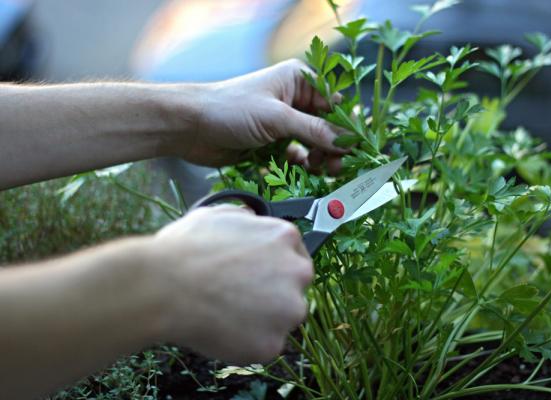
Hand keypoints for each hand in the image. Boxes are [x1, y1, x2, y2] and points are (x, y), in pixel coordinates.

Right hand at [149, 205, 312, 363]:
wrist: (165, 285)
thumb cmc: (185, 248)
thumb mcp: (217, 214)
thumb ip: (244, 218)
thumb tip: (249, 219)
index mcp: (285, 237)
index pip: (294, 256)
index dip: (274, 268)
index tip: (257, 277)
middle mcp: (297, 272)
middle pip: (294, 289)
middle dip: (274, 295)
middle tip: (241, 299)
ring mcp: (288, 310)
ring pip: (282, 320)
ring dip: (262, 321)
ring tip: (226, 315)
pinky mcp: (273, 343)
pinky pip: (264, 346)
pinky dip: (246, 344)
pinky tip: (221, 331)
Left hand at [178, 59, 345, 172]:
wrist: (190, 127)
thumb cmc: (230, 109)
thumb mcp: (277, 118)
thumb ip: (314, 130)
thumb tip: (347, 142)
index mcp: (299, 80)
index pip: (335, 103)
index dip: (347, 126)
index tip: (356, 149)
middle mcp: (295, 100)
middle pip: (327, 126)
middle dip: (334, 146)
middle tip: (338, 167)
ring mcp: (283, 123)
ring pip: (314, 144)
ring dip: (320, 159)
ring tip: (323, 171)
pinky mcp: (273, 144)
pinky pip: (297, 157)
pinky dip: (301, 166)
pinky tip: (301, 172)